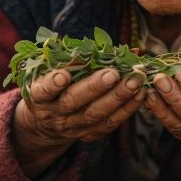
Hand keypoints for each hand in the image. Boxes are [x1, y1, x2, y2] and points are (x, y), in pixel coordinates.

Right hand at [12, 67, 144, 177]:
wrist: (46, 123)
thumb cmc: (52, 86)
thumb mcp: (50, 72)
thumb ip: (71, 58)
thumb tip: (105, 45)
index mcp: (39, 96)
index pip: (43, 90)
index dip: (52, 84)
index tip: (63, 75)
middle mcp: (54, 113)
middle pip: (74, 101)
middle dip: (94, 87)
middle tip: (113, 73)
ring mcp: (72, 127)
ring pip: (95, 115)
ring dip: (117, 98)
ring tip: (135, 81)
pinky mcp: (89, 134)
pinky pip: (109, 124)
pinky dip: (127, 109)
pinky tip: (141, 94)